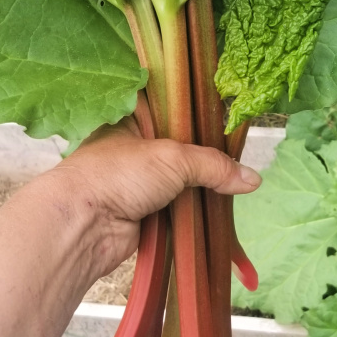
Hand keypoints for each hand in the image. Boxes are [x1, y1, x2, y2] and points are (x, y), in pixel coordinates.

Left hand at [52, 118, 261, 280]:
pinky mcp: (144, 215)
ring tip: (238, 186)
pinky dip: (195, 213)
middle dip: (208, 158)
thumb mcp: (172, 157)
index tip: (231, 120)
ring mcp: (139, 183)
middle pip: (182, 150)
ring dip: (203, 189)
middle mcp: (136, 149)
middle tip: (241, 157)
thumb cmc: (118, 174)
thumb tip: (253, 179)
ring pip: (182, 183)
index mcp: (134, 121)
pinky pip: (178, 210)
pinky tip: (219, 212)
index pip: (173, 111)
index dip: (201, 116)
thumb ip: (214, 165)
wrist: (83, 225)